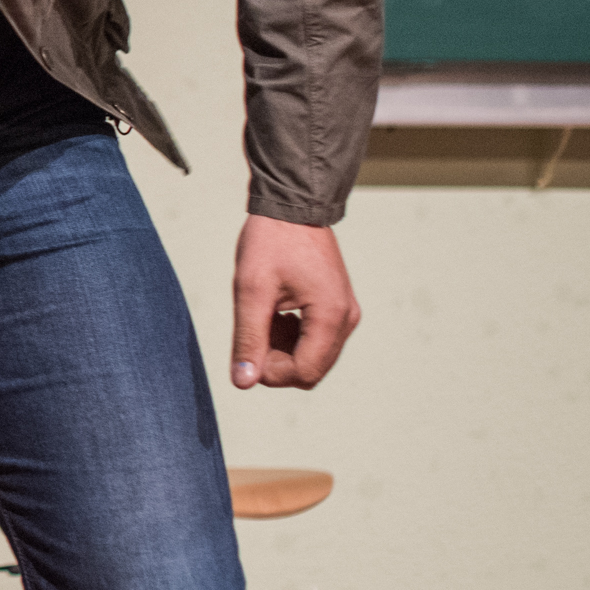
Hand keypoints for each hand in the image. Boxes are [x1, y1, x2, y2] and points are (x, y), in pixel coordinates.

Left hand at [229, 214, 360, 388]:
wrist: (292, 208)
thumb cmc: (270, 243)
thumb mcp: (250, 290)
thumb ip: (248, 338)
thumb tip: (243, 382)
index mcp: (330, 317)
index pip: (304, 373)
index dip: (270, 373)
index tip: (246, 349)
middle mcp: (346, 320)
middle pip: (310, 370)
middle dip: (276, 362)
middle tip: (252, 331)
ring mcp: (345, 314)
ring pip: (313, 358)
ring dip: (282, 350)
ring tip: (262, 317)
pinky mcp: (338, 308)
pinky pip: (317, 341)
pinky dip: (291, 338)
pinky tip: (274, 315)